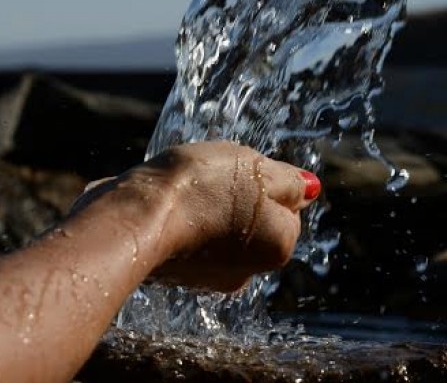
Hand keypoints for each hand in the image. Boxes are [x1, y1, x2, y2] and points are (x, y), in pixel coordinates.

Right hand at [73, 142, 318, 292]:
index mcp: (278, 247)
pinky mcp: (176, 274)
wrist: (136, 216)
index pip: (286, 206)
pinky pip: (188, 238)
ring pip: (219, 227)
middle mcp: (249, 271)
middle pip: (253, 219)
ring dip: (206, 206)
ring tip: (185, 188)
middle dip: (235, 196)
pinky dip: (181, 220)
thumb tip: (310, 189)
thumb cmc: (201, 187)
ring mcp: (210, 277)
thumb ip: (289, 180)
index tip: (240, 171)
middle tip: (212, 176)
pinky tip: (166, 204)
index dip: (264, 181)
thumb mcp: (256, 168)